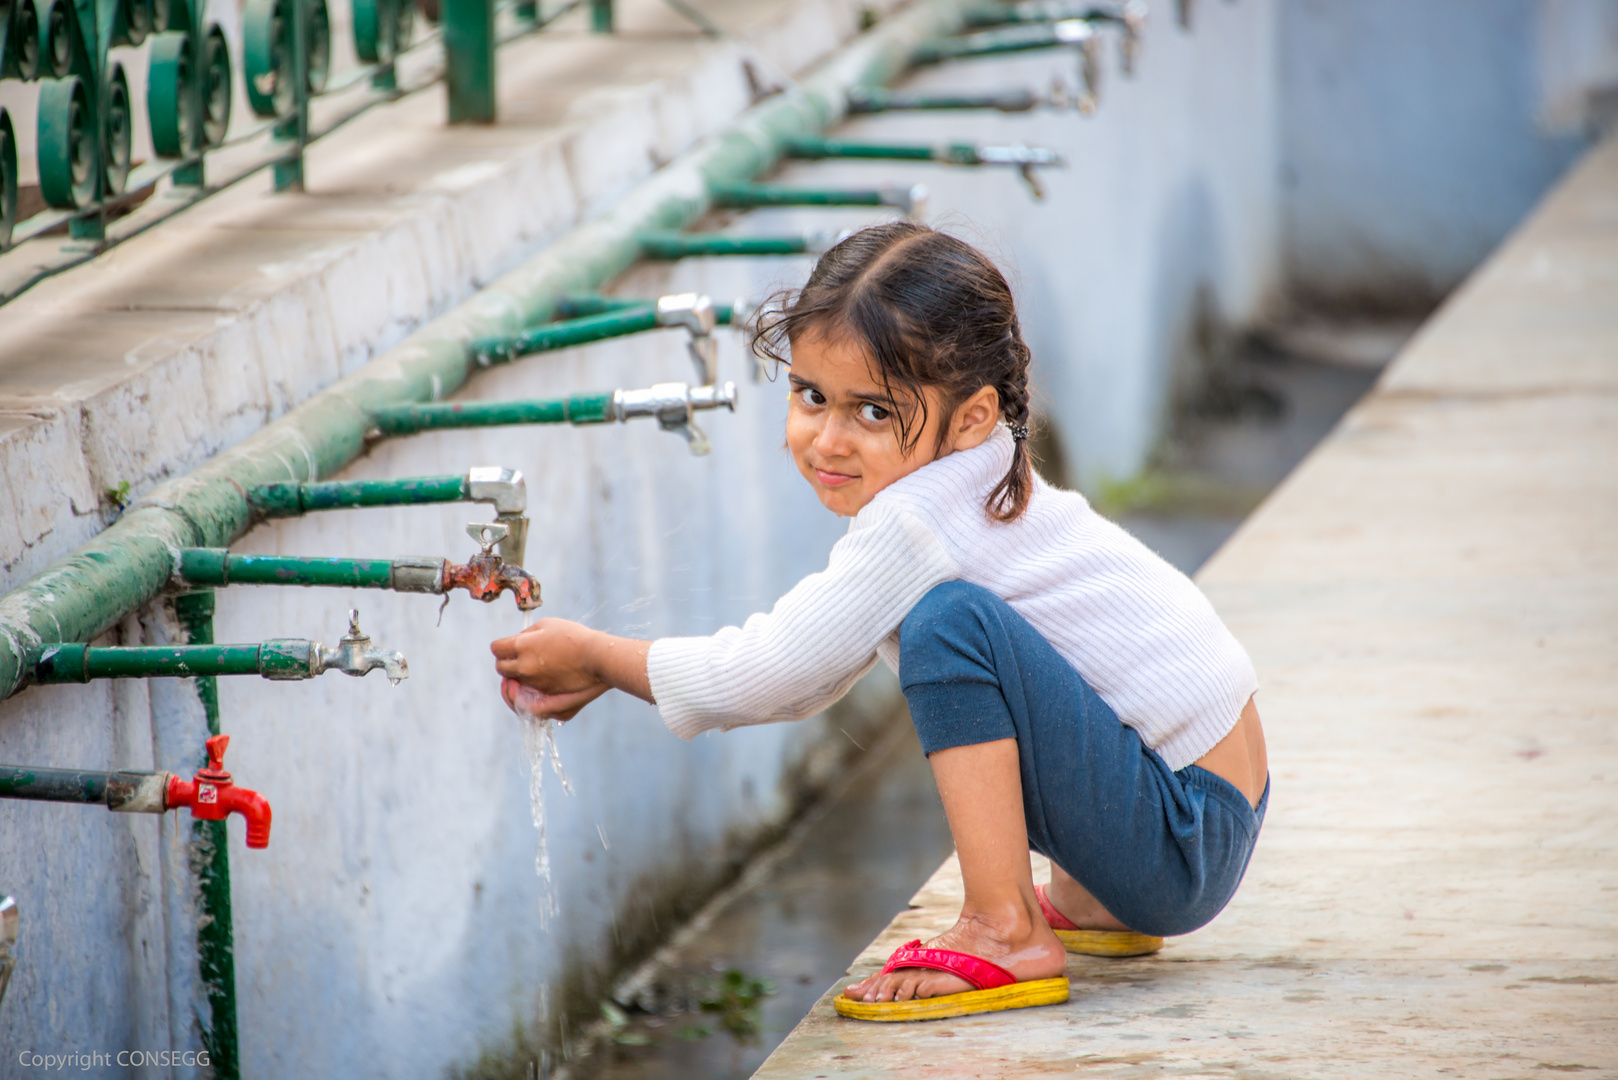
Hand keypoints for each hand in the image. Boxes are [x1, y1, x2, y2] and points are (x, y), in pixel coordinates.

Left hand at [491, 619, 653, 720]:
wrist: (596, 658)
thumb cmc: (574, 637)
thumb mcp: (548, 625)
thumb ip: (528, 633)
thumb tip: (517, 640)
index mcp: (522, 646)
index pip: (496, 649)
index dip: (500, 646)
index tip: (506, 646)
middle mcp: (524, 667)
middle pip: (501, 669)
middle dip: (505, 664)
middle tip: (515, 659)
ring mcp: (534, 684)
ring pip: (514, 685)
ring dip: (517, 679)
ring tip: (528, 670)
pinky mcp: (546, 695)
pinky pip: (529, 695)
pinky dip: (530, 689)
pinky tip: (540, 681)